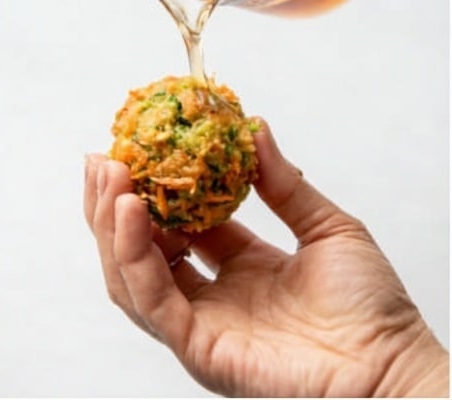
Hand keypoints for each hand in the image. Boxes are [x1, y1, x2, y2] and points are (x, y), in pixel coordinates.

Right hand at [85, 123, 448, 397]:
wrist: (390, 366)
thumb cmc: (374, 311)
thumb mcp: (328, 227)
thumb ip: (284, 182)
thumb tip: (254, 128)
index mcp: (239, 268)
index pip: (176, 224)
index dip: (149, 188)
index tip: (129, 148)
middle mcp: (212, 299)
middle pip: (140, 250)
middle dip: (113, 203)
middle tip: (103, 160)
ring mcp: (201, 326)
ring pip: (131, 277)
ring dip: (110, 226)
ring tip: (111, 177)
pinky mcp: (199, 349)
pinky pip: (151, 303)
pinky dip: (132, 257)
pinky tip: (131, 213)